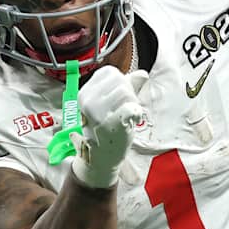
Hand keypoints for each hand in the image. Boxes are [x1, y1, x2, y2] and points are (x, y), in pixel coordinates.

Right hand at [71, 67, 148, 189]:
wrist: (102, 155)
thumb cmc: (107, 127)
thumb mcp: (111, 102)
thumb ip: (127, 85)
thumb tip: (143, 74)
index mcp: (85, 93)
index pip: (110, 73)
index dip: (120, 83)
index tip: (117, 99)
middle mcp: (89, 102)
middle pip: (120, 82)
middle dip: (128, 94)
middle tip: (123, 110)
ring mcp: (99, 114)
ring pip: (127, 93)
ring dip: (133, 104)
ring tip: (126, 117)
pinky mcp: (111, 124)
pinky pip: (132, 108)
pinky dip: (136, 114)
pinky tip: (131, 122)